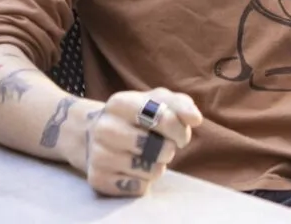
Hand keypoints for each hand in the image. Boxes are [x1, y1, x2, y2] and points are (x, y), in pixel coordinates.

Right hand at [83, 87, 201, 197]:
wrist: (94, 133)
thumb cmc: (136, 115)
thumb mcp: (157, 101)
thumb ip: (180, 105)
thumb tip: (195, 119)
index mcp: (120, 102)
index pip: (162, 117)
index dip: (179, 130)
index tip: (181, 135)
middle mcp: (105, 127)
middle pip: (157, 148)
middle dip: (168, 149)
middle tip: (163, 146)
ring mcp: (99, 154)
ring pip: (149, 171)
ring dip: (157, 166)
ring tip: (148, 157)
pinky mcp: (99, 179)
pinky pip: (138, 188)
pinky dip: (144, 181)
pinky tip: (135, 169)